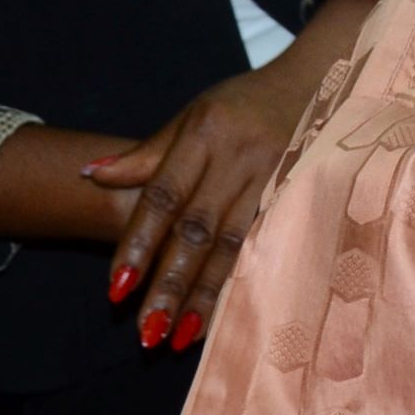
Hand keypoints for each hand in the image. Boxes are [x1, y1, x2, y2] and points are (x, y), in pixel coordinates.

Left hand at [87, 0, 377, 351]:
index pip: (163, 196)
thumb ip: (148, 153)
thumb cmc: (247, 102)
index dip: (138, 243)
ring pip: (235, 244)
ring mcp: (276, 177)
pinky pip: (268, 244)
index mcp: (206, 133)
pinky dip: (243, 281)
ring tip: (179, 336)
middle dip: (170, 283)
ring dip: (205, 294)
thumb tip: (90, 175)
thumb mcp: (194, 116)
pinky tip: (227, 312)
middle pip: (197, 230)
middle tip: (146, 332)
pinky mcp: (302, 194)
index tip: (115, 289)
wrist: (324, 77)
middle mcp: (240, 157)